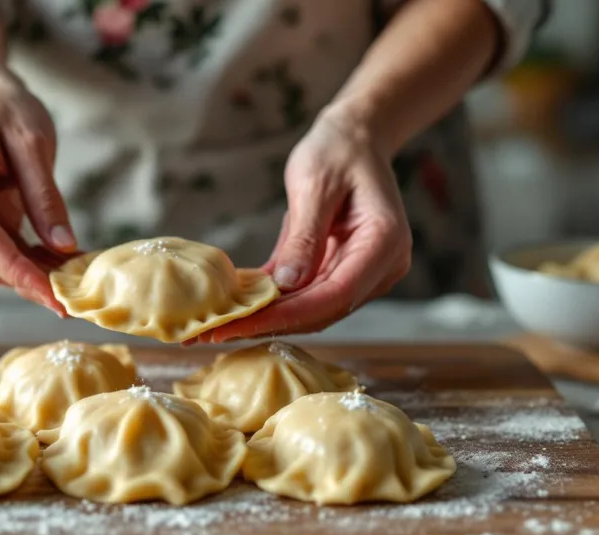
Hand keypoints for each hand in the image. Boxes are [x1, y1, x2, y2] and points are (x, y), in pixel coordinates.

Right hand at [0, 68, 77, 314]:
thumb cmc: (6, 108)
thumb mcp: (34, 141)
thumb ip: (45, 195)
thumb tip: (63, 246)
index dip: (16, 270)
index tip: (52, 294)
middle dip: (29, 279)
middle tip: (75, 296)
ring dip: (30, 274)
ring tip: (73, 280)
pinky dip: (26, 262)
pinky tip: (58, 266)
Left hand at [194, 107, 411, 342]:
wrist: (354, 140)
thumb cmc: (337, 151)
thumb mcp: (315, 185)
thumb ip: (304, 236)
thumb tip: (286, 285)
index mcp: (384, 242)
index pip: (336, 295)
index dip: (287, 314)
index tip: (240, 323)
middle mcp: (382, 266)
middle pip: (324, 309)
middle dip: (270, 322)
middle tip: (214, 331)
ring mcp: (366, 273)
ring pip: (314, 309)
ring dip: (268, 317)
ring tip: (218, 325)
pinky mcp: (344, 272)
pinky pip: (307, 295)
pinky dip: (274, 302)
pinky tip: (237, 307)